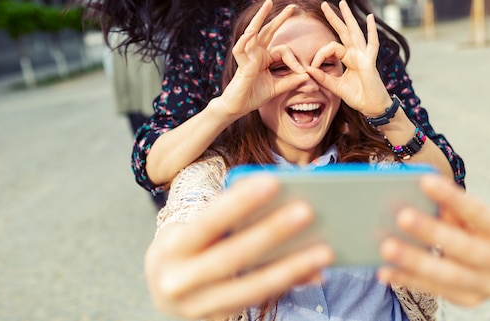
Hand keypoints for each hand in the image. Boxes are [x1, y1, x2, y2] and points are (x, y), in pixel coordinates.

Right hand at [145, 175, 333, 319]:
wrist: (163, 289)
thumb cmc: (189, 246)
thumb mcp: (195, 229)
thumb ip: (227, 217)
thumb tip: (279, 202)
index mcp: (172, 247)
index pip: (208, 221)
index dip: (240, 202)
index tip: (273, 181)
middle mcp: (180, 281)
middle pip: (232, 256)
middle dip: (271, 233)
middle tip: (308, 211)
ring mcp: (198, 308)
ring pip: (251, 288)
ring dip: (291, 268)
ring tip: (325, 250)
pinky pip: (259, 302)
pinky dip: (288, 285)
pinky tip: (314, 272)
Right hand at [219, 0, 309, 117]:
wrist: (238, 107)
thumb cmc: (254, 96)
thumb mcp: (278, 87)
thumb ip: (293, 81)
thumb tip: (310, 77)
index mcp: (265, 57)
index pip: (284, 50)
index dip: (295, 61)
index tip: (304, 73)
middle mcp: (256, 53)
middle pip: (268, 31)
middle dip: (279, 18)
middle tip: (293, 6)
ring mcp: (248, 57)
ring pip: (253, 32)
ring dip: (260, 17)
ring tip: (268, 4)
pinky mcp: (241, 64)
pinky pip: (241, 49)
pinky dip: (244, 40)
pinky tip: (250, 32)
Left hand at [305, 0, 392, 116]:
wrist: (372, 107)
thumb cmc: (358, 96)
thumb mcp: (336, 87)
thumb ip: (323, 78)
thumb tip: (307, 68)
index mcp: (348, 58)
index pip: (331, 48)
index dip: (320, 54)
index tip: (312, 66)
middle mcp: (355, 54)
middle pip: (343, 32)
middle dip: (334, 18)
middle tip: (322, 4)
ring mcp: (364, 56)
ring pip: (354, 32)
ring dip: (348, 17)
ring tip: (342, 3)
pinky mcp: (370, 62)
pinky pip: (372, 44)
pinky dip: (371, 31)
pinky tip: (370, 17)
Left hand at [377, 175, 489, 305]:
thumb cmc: (475, 229)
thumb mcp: (471, 217)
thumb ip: (452, 208)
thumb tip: (417, 194)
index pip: (481, 213)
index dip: (453, 198)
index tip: (424, 181)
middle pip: (465, 248)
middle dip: (432, 231)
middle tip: (402, 216)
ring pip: (448, 275)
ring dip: (415, 260)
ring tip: (386, 247)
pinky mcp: (470, 301)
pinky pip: (434, 291)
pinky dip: (407, 280)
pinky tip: (385, 270)